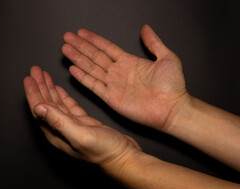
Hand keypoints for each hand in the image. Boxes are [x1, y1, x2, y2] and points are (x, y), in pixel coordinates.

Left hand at [23, 66, 140, 165]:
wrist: (123, 158)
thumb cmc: (104, 152)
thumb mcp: (80, 135)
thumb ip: (59, 121)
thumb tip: (39, 108)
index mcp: (57, 134)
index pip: (39, 110)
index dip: (33, 93)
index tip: (29, 78)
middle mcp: (61, 130)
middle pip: (45, 104)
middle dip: (40, 87)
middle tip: (35, 71)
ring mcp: (72, 127)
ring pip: (56, 104)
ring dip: (50, 89)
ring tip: (44, 76)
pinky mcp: (84, 124)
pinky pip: (69, 107)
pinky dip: (63, 97)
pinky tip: (60, 90)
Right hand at [62, 24, 187, 130]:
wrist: (173, 108)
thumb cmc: (173, 86)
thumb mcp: (166, 57)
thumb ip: (154, 42)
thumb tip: (145, 28)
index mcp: (130, 62)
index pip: (107, 48)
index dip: (94, 40)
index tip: (81, 32)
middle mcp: (119, 73)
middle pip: (95, 56)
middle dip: (80, 46)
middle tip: (67, 37)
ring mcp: (114, 85)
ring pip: (91, 68)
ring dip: (78, 59)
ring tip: (66, 49)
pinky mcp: (112, 98)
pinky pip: (94, 86)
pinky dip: (83, 78)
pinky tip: (73, 69)